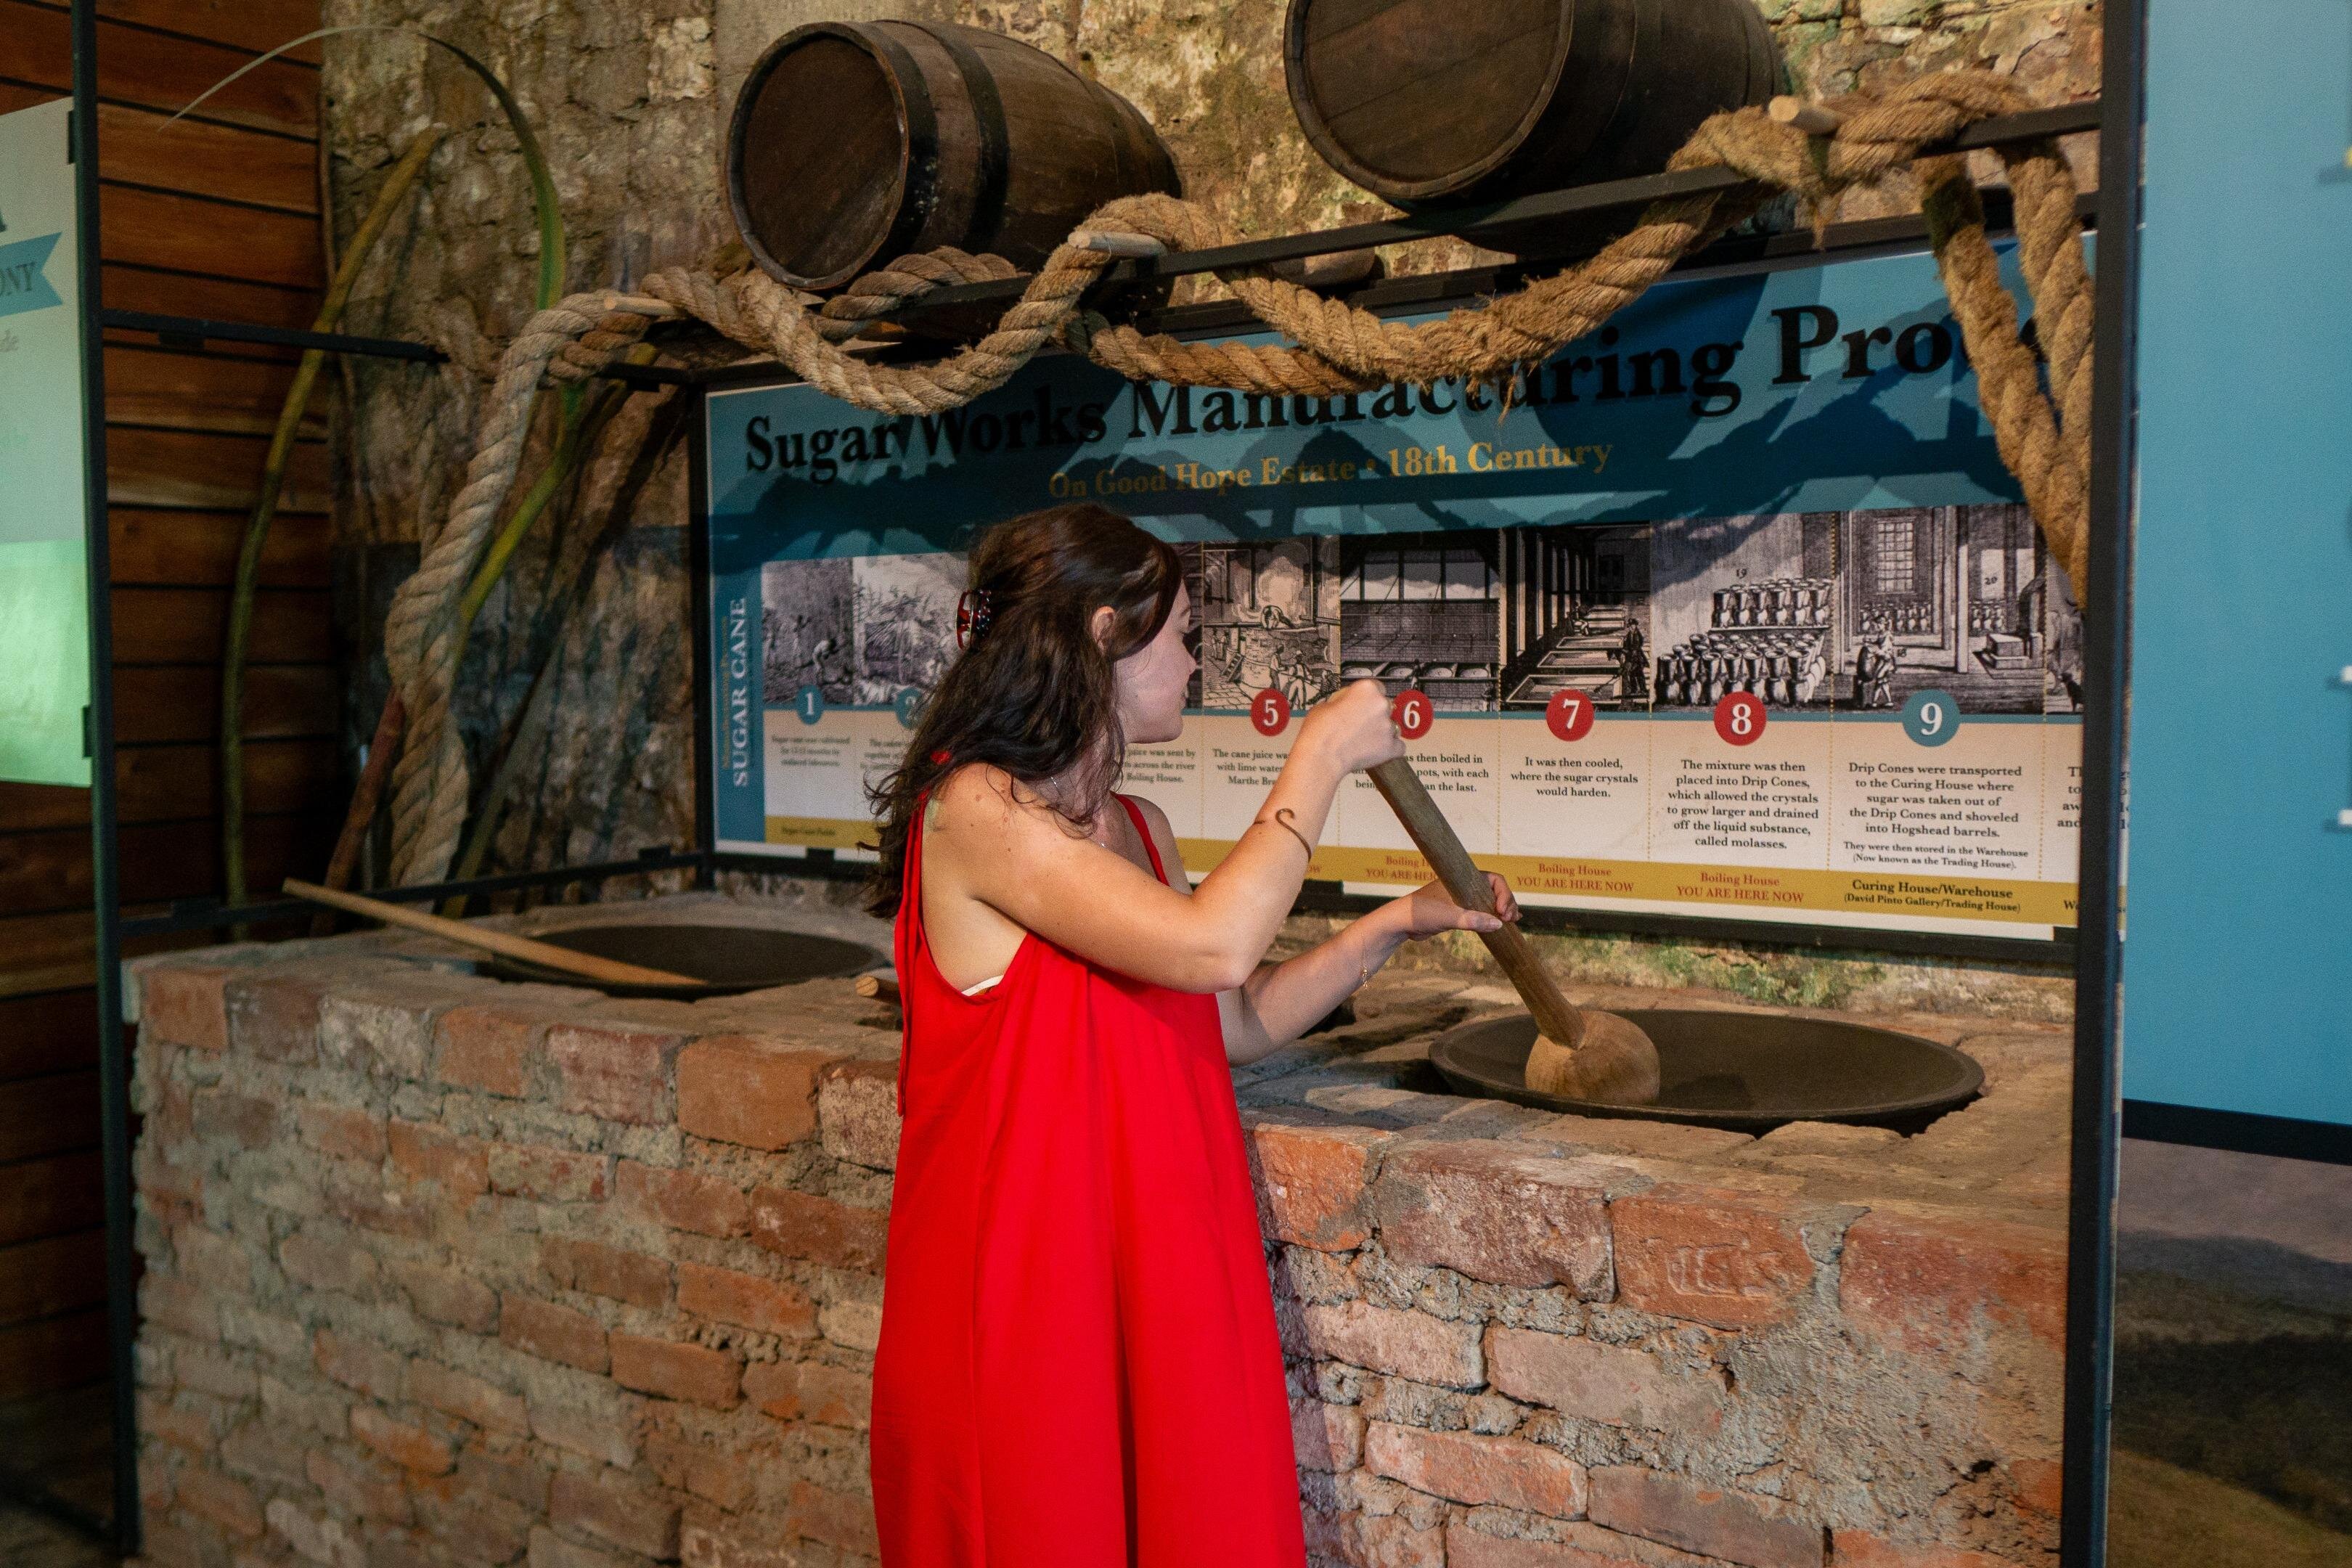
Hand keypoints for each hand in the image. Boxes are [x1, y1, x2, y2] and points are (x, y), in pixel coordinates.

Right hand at [1298, 678, 1403, 774]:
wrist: (1322, 756)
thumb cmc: (1319, 729)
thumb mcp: (1326, 704)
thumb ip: (1343, 702)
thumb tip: (1347, 706)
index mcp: (1366, 688)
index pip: (1377, 687)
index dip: (1368, 697)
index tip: (1362, 704)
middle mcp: (1382, 704)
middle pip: (1386, 706)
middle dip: (1376, 714)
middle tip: (1361, 724)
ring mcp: (1388, 726)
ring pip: (1393, 726)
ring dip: (1383, 731)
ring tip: (1366, 741)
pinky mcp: (1391, 747)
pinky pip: (1398, 746)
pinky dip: (1390, 749)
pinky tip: (1377, 751)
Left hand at [1387, 871, 1520, 939]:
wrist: (1400, 923)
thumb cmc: (1421, 913)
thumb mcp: (1449, 916)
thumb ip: (1473, 920)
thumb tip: (1499, 924)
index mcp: (1463, 880)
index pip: (1495, 880)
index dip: (1504, 895)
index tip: (1503, 913)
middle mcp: (1465, 887)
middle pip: (1496, 890)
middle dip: (1507, 903)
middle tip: (1512, 919)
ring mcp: (1462, 899)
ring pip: (1489, 901)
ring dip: (1502, 910)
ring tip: (1514, 921)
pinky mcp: (1458, 912)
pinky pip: (1481, 912)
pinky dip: (1492, 917)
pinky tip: (1503, 924)